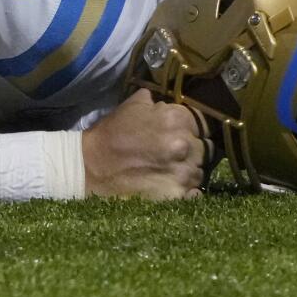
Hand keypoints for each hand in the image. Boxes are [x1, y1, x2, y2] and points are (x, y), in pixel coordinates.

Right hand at [82, 89, 212, 199]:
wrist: (91, 167)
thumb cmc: (112, 133)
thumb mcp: (134, 105)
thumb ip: (159, 101)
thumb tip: (172, 103)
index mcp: (177, 119)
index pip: (203, 123)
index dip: (192, 129)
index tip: (181, 135)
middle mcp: (184, 145)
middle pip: (204, 148)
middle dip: (192, 150)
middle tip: (173, 155)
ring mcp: (182, 172)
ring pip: (200, 171)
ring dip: (189, 171)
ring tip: (169, 172)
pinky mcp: (176, 195)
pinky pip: (195, 194)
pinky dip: (188, 192)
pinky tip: (173, 187)